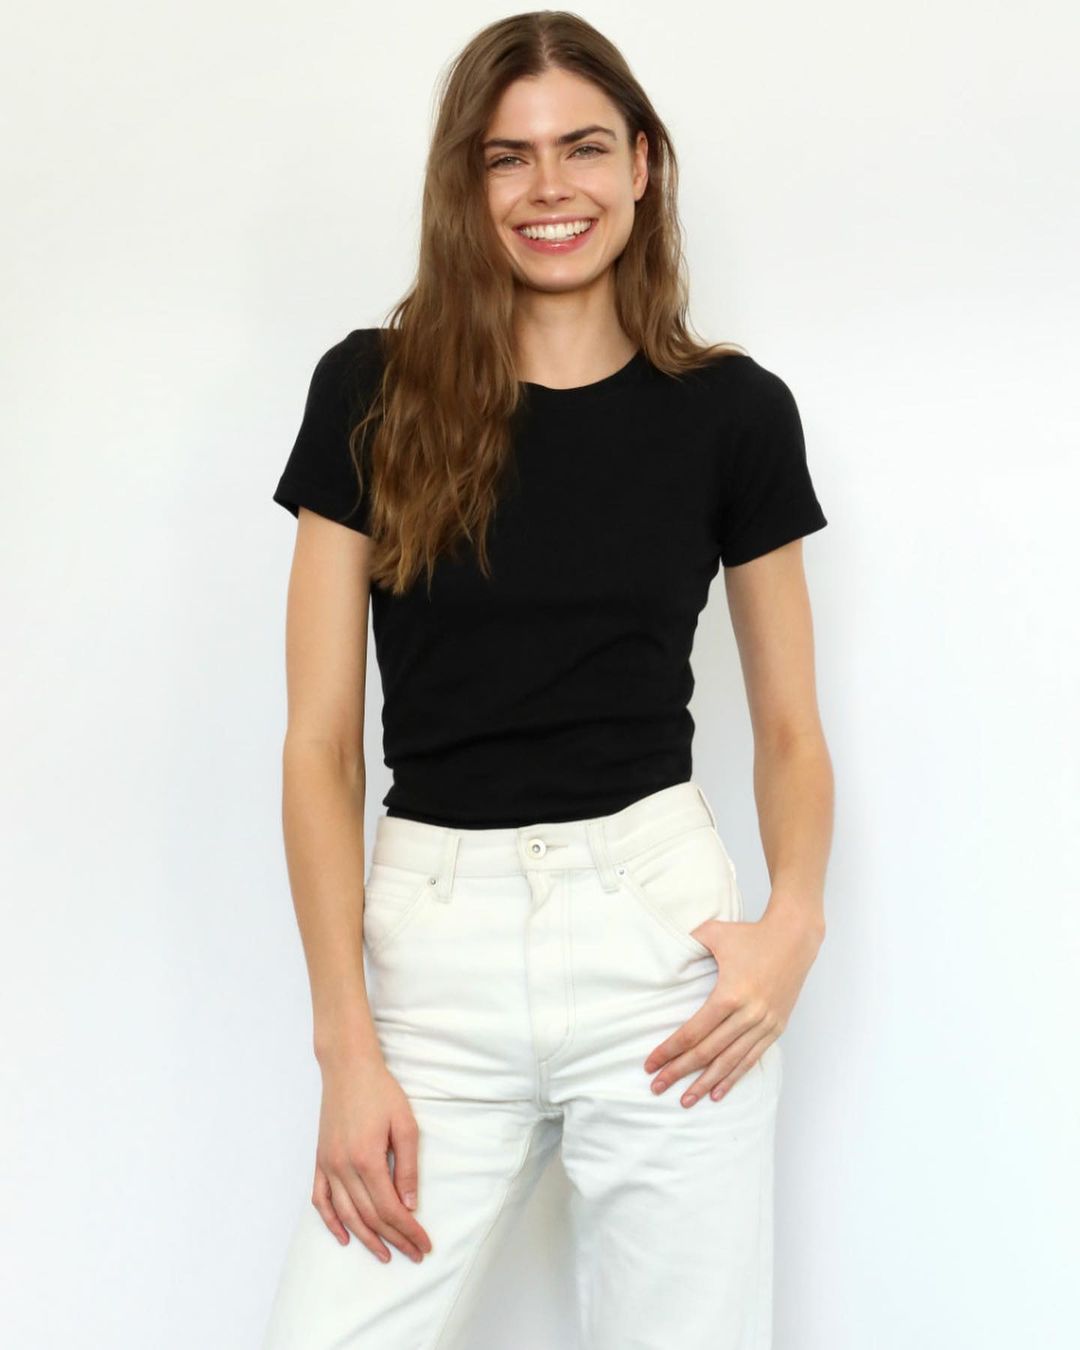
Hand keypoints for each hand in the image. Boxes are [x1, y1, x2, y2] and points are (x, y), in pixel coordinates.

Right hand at [312, 1053, 432, 1262]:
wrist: (348, 1067)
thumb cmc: (381, 1091)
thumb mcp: (405, 1124)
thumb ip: (408, 1167)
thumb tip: (411, 1205)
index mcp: (367, 1159)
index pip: (389, 1209)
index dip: (407, 1231)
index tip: (424, 1244)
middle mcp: (343, 1167)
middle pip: (369, 1216)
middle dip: (394, 1239)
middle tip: (413, 1253)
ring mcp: (328, 1165)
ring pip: (346, 1214)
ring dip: (366, 1238)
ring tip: (385, 1255)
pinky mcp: (319, 1160)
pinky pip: (321, 1200)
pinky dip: (331, 1222)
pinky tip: (345, 1236)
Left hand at [642, 905, 823, 1106]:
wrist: (795, 937)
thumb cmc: (751, 934)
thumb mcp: (714, 933)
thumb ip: (687, 943)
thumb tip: (664, 950)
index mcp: (729, 994)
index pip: (693, 1032)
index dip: (669, 1051)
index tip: (651, 1064)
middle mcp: (747, 1014)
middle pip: (707, 1052)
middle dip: (679, 1072)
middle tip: (657, 1087)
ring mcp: (764, 1024)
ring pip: (729, 1062)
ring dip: (705, 1083)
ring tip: (685, 1100)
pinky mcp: (776, 1028)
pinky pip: (751, 1058)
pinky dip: (733, 1077)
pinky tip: (717, 1092)